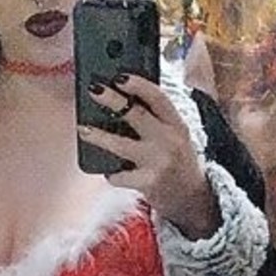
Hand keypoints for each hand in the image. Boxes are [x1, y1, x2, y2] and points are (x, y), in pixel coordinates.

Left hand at [78, 75, 219, 237]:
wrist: (192, 199)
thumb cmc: (177, 162)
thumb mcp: (176, 136)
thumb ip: (157, 120)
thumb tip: (123, 100)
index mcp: (177, 124)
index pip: (158, 97)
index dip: (138, 84)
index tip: (119, 76)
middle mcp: (169, 140)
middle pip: (137, 115)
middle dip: (112, 100)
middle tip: (93, 90)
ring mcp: (158, 162)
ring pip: (122, 145)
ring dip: (99, 136)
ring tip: (83, 129)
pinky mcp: (148, 183)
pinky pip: (121, 175)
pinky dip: (111, 173)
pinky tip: (109, 172)